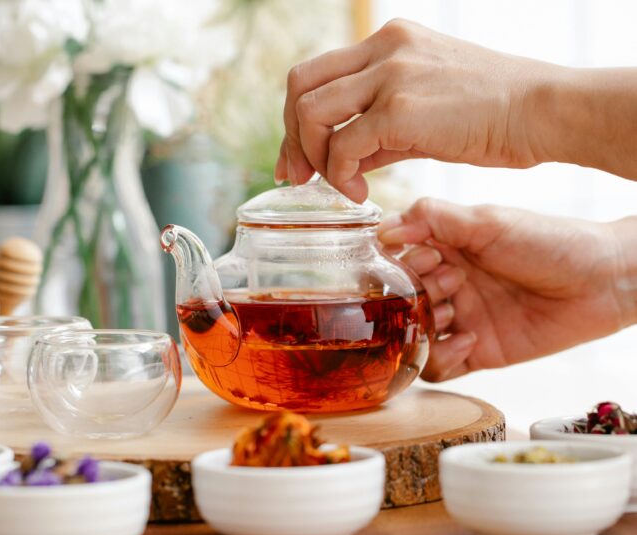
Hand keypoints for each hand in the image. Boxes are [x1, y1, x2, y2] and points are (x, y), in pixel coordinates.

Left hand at [275, 19, 558, 201]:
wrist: (542, 112)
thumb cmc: (492, 116)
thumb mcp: (424, 112)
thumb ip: (378, 129)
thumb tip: (342, 159)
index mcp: (389, 42)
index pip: (315, 73)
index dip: (294, 119)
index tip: (298, 160)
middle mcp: (384, 48)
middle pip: (300, 85)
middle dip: (291, 137)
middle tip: (298, 177)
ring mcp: (391, 73)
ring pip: (311, 111)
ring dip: (312, 156)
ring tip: (337, 186)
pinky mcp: (401, 108)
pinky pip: (343, 145)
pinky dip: (340, 176)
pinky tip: (359, 193)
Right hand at [382, 198, 635, 380]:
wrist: (603, 282)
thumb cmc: (551, 242)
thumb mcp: (489, 222)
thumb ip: (435, 219)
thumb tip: (383, 228)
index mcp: (448, 248)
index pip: (399, 259)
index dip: (402, 263)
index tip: (427, 258)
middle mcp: (449, 284)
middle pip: (401, 299)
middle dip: (415, 294)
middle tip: (449, 285)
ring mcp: (461, 319)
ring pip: (412, 335)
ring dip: (423, 326)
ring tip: (454, 312)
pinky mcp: (476, 352)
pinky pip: (438, 366)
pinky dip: (442, 357)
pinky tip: (468, 338)